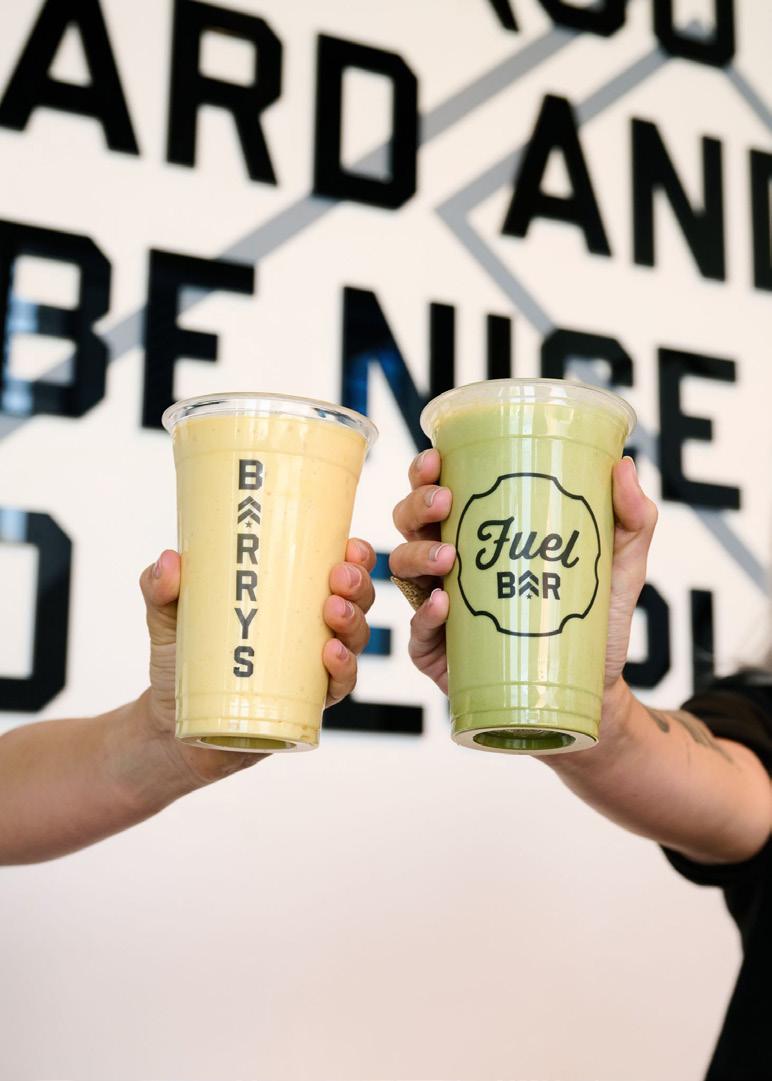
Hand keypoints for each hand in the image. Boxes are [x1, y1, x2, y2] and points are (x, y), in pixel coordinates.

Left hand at [138, 539, 376, 785]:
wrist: (173, 726)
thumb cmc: (183, 662)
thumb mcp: (168, 617)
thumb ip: (161, 587)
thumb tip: (170, 560)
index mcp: (291, 598)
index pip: (336, 570)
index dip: (355, 556)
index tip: (349, 545)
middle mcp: (312, 630)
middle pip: (355, 601)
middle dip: (357, 584)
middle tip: (339, 576)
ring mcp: (313, 668)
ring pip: (354, 640)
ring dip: (353, 621)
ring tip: (333, 610)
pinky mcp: (308, 704)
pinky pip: (339, 686)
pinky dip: (343, 669)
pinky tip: (331, 654)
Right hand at [389, 450, 657, 699]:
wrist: (595, 689)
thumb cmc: (596, 620)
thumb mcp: (620, 565)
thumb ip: (631, 518)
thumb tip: (624, 466)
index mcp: (480, 534)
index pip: (438, 492)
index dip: (425, 472)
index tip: (436, 459)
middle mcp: (450, 566)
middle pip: (409, 523)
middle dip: (417, 505)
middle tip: (445, 501)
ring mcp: (440, 610)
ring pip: (403, 570)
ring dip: (417, 554)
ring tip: (449, 557)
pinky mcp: (441, 654)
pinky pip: (417, 632)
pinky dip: (425, 615)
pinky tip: (445, 604)